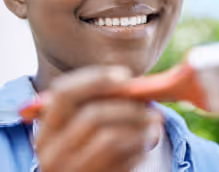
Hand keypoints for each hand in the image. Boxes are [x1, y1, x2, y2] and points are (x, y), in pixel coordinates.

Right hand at [36, 66, 162, 171]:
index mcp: (47, 129)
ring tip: (153, 124)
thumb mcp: (82, 125)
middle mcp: (51, 152)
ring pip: (110, 137)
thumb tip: (134, 84)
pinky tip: (144, 146)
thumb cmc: (89, 147)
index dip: (95, 79)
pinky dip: (140, 148)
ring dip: (139, 127)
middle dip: (127, 107)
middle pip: (91, 115)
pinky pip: (122, 161)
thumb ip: (99, 102)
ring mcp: (71, 171)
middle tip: (149, 106)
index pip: (64, 92)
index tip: (125, 74)